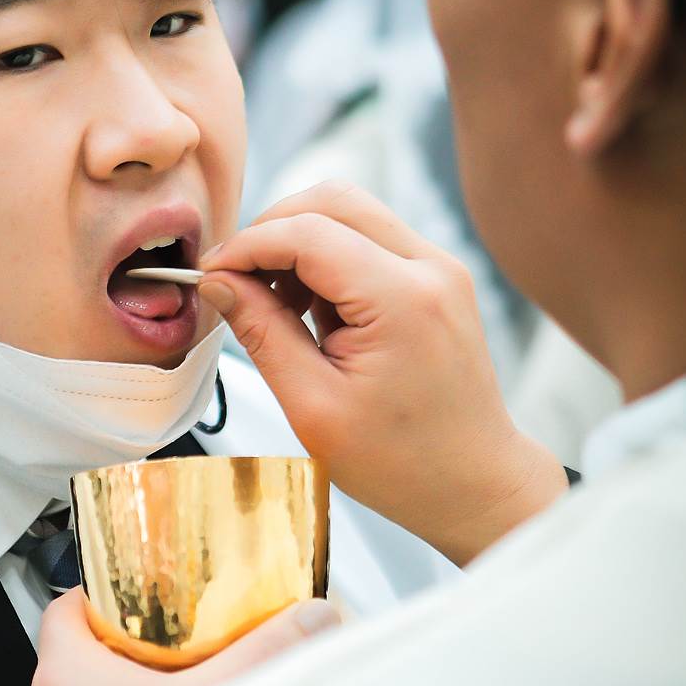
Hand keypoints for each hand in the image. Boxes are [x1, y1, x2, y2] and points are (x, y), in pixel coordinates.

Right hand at [199, 183, 567, 565]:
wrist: (475, 484)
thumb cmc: (402, 462)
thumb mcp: (313, 406)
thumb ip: (262, 332)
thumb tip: (219, 281)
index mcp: (403, 299)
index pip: (307, 233)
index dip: (248, 246)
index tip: (210, 274)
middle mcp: (429, 267)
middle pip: (332, 201)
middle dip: (273, 231)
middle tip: (238, 281)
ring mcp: (439, 268)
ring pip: (351, 213)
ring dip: (301, 243)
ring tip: (277, 306)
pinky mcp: (437, 278)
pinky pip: (371, 239)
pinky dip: (329, 259)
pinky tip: (312, 311)